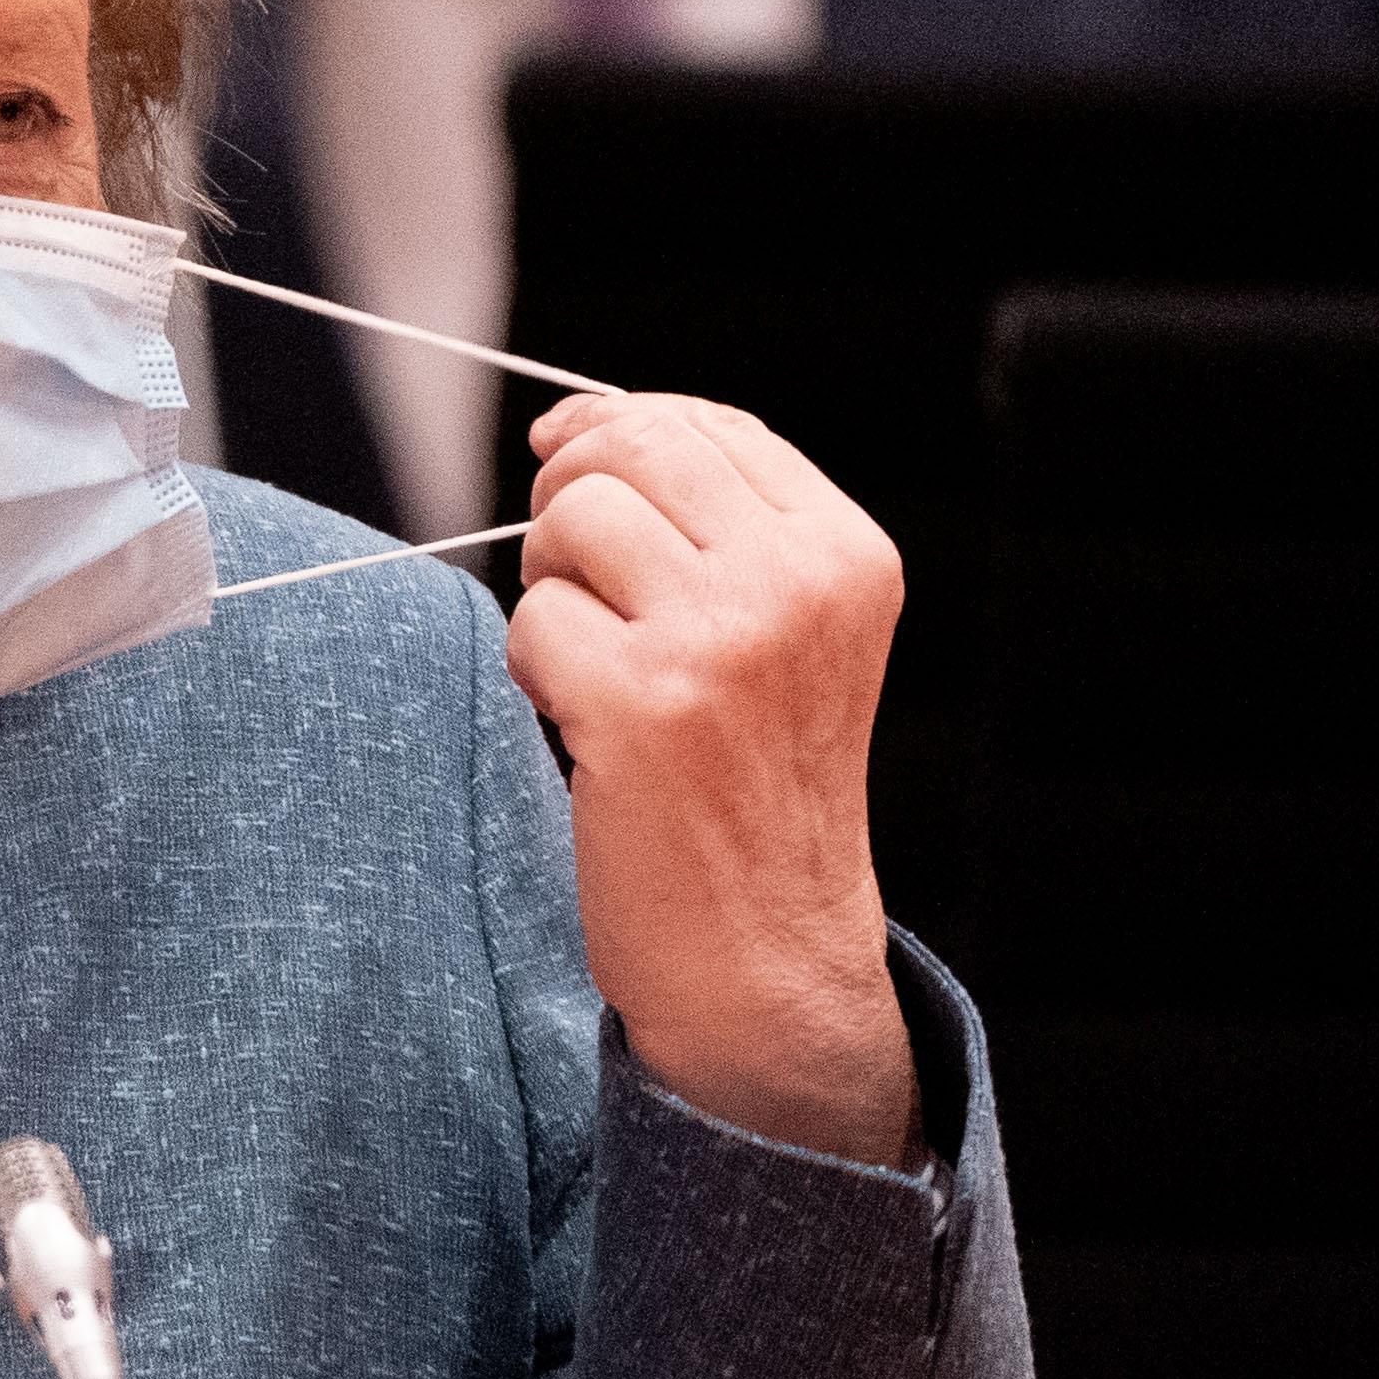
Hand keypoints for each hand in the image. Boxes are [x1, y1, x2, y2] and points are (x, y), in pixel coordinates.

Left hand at [502, 392, 919, 1167]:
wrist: (766, 954)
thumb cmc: (752, 784)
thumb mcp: (784, 631)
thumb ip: (710, 522)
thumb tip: (574, 424)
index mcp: (846, 554)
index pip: (708, 425)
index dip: (616, 425)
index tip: (569, 454)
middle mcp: (798, 584)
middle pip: (631, 450)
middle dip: (572, 495)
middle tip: (574, 576)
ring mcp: (724, 641)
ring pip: (572, 521)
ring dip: (551, 587)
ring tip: (593, 664)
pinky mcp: (643, 704)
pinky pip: (532, 619)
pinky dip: (534, 669)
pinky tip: (583, 726)